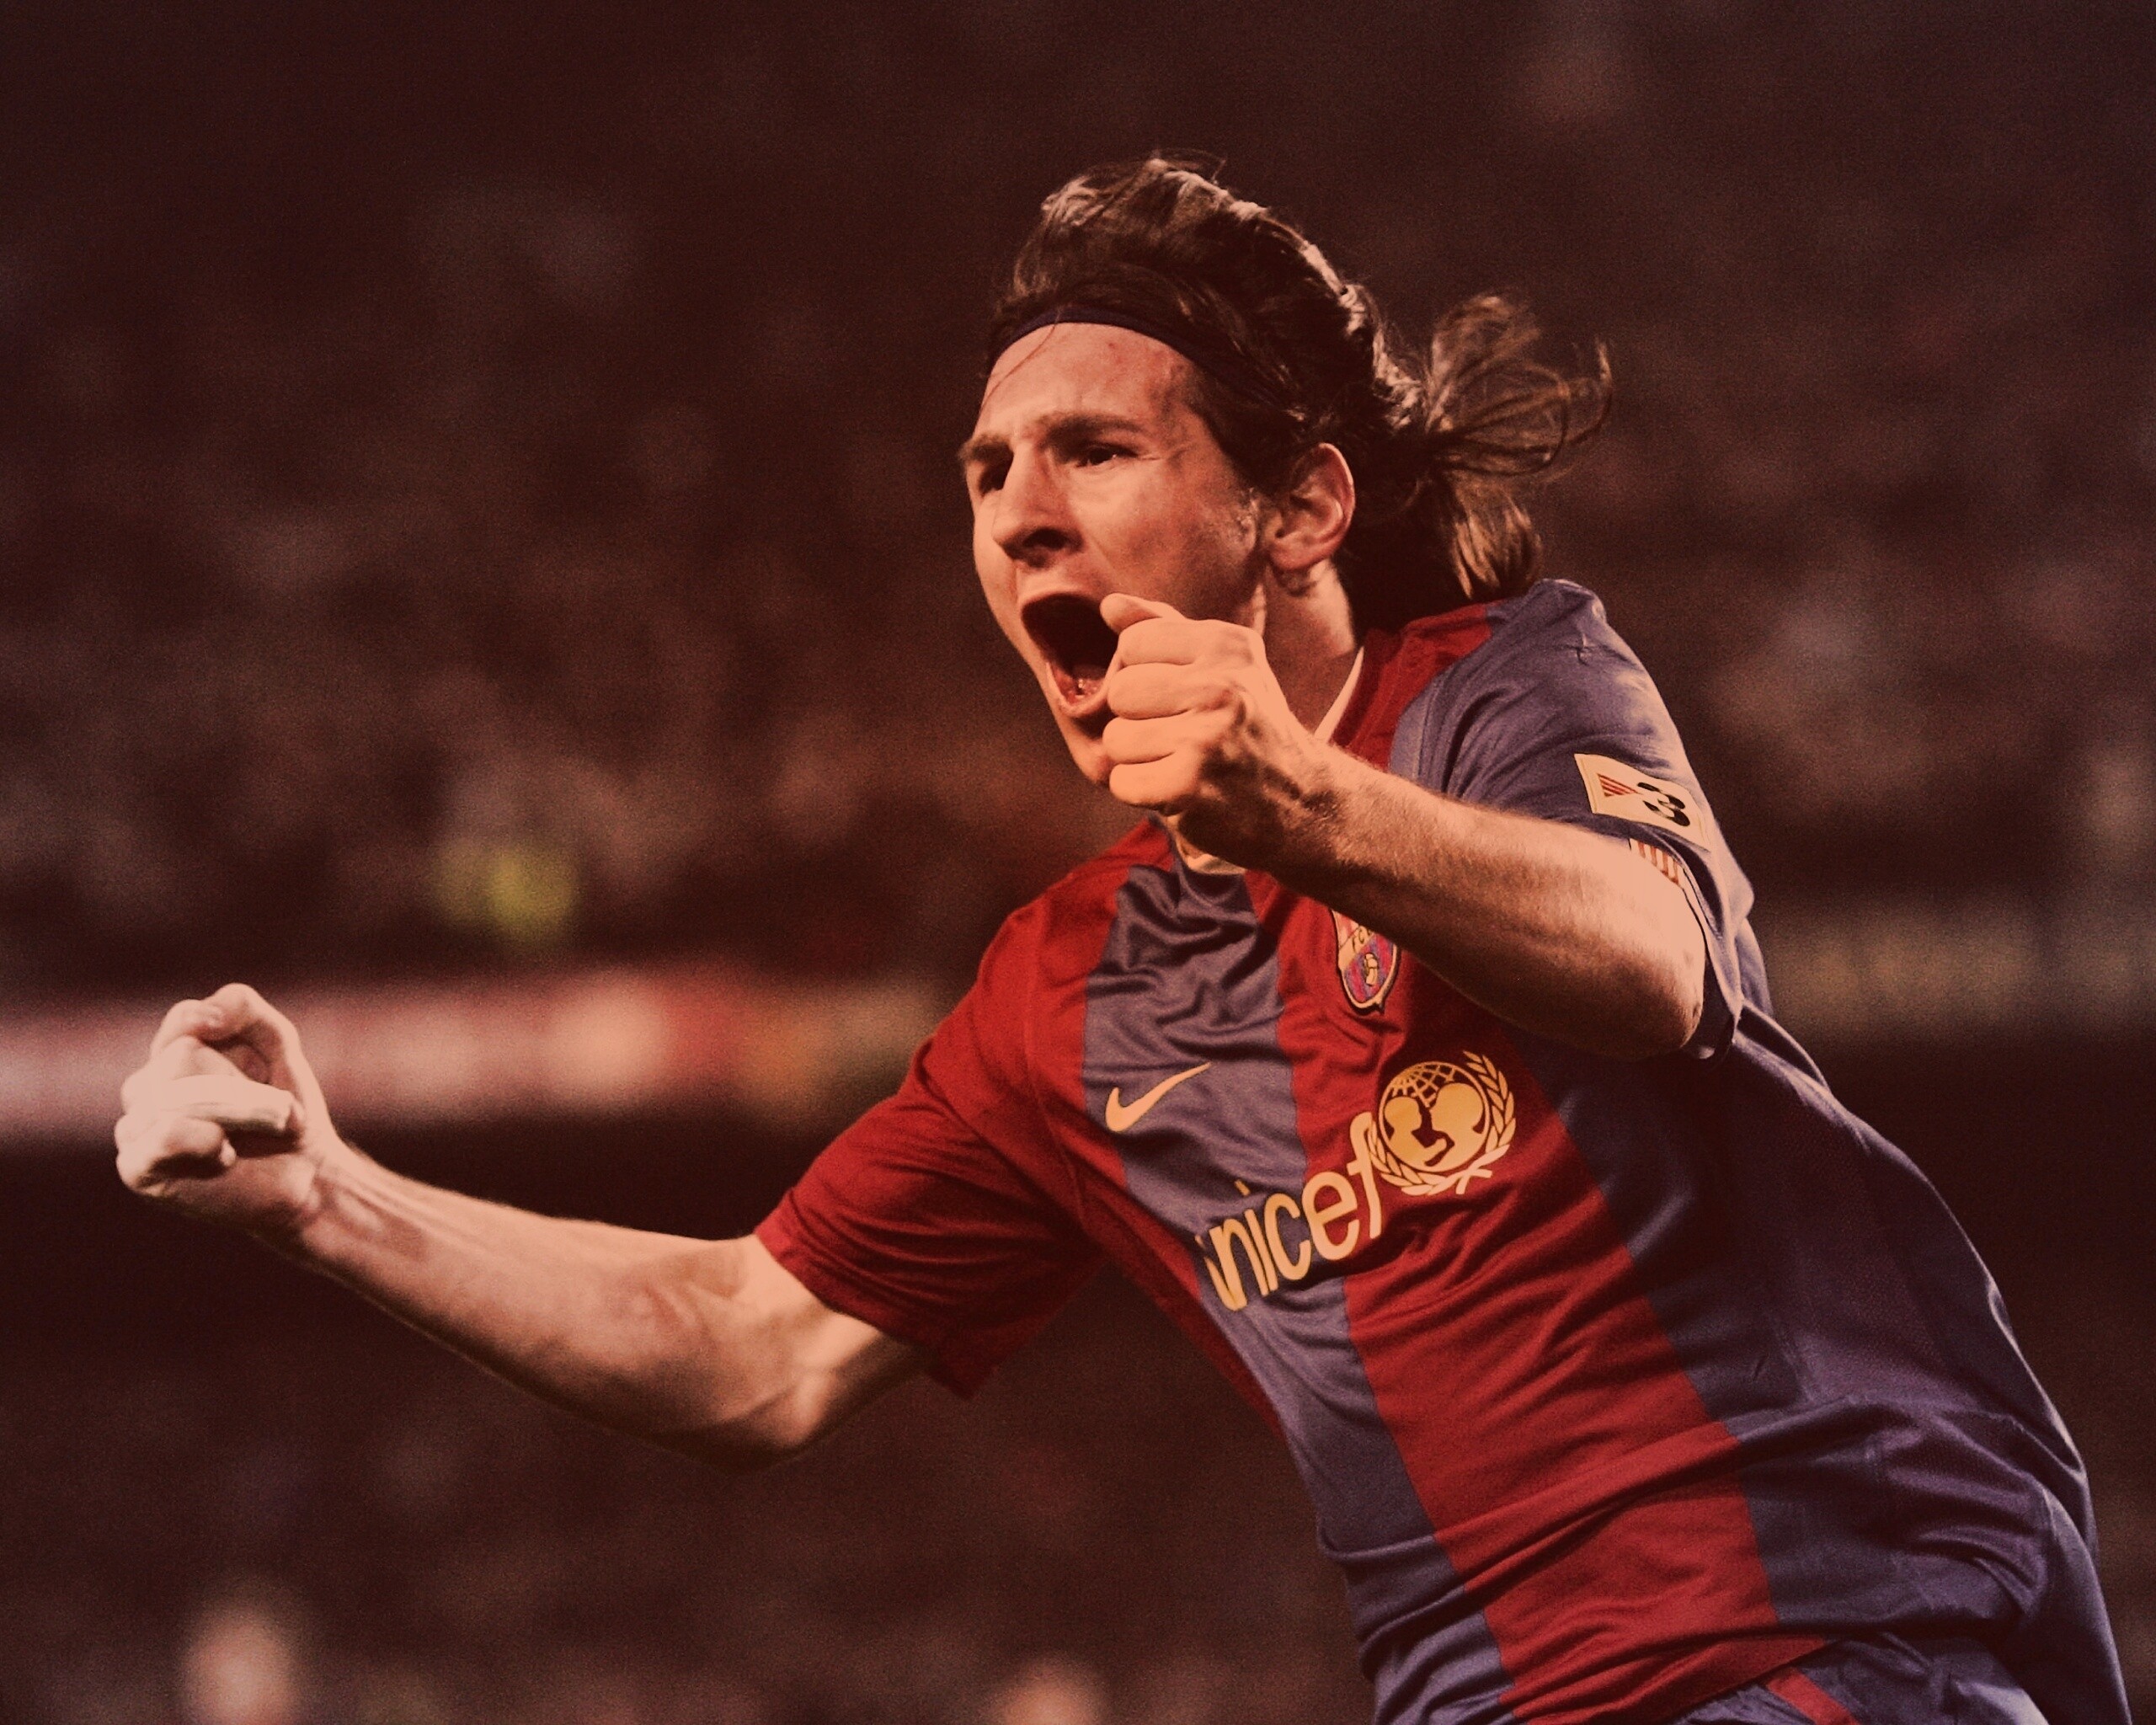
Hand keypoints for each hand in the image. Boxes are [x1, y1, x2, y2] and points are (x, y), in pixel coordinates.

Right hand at [115, 983, 349, 1243]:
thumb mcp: (277, 1042)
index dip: (230, 1038)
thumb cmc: (288, 1107)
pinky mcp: (137, 1168)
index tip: (266, 1064)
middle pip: (183, 1057)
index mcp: (172, 1053)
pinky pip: (160, 1135)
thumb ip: (241, 1007)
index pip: (186, 1020)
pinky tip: (223, 1155)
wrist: (305, 1175)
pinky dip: (202, 1139)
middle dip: (243, 1086)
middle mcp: (145, 1087)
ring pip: (173, 1096)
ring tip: (256, 1135)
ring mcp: (135, 1127)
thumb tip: (199, 1019)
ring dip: (238, 1114)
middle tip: (274, 1114)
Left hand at [1098, 593, 1333, 869]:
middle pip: (1121, 690)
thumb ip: (1163, 628)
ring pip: (1116, 738)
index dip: (1146, 673)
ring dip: (1138, 759)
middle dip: (1138, 718)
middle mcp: (1221, 685)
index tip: (1182, 696)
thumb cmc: (1248, 727)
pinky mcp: (1191, 785)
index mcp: (1227, 645)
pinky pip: (1122, 781)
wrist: (1301, 801)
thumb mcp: (1222, 664)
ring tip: (1180, 762)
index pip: (1134, 642)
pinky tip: (1178, 790)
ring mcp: (1207, 737)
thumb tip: (1110, 603)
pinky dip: (1141, 792)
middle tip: (1180, 734)